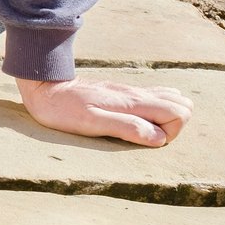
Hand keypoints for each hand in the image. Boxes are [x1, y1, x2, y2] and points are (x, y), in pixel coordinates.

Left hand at [16, 77, 193, 146]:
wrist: (42, 86)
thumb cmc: (62, 109)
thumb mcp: (91, 122)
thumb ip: (126, 127)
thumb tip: (158, 138)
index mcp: (132, 103)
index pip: (179, 112)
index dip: (172, 131)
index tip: (148, 138)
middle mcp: (135, 94)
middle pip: (181, 105)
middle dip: (174, 125)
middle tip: (146, 135)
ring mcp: (129, 92)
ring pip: (169, 99)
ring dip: (165, 118)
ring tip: (141, 130)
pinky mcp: (120, 93)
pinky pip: (152, 97)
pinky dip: (154, 110)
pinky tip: (137, 120)